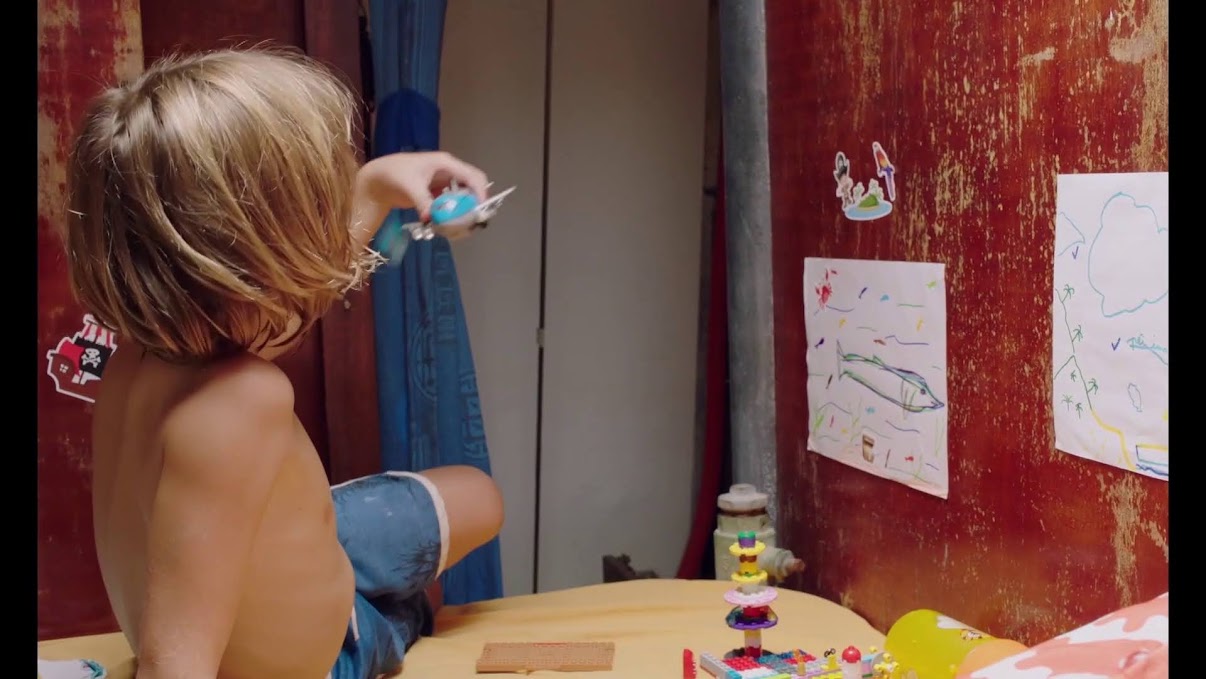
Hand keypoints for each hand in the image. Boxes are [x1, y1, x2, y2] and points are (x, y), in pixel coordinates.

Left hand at [358, 151, 488, 219]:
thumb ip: (423, 202)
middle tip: (471, 222)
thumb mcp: (410, 186)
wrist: (377, 179)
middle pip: (472, 187)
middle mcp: (449, 172)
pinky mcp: (437, 193)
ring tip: (460, 227)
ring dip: (464, 211)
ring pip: (463, 197)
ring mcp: (444, 183)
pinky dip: (452, 214)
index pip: (473, 176)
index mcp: (446, 163)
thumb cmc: (394, 174)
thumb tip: (433, 219)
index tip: (479, 212)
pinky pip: (452, 204)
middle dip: (474, 204)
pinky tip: (447, 225)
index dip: (481, 193)